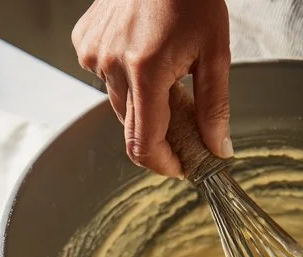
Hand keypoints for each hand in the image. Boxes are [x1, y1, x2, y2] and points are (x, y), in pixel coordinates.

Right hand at [72, 0, 230, 176]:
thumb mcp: (215, 51)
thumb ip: (215, 106)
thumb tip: (218, 149)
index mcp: (147, 70)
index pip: (144, 144)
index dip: (163, 164)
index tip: (180, 167)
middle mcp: (112, 65)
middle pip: (131, 127)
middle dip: (158, 134)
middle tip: (184, 123)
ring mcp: (94, 53)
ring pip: (118, 104)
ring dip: (141, 103)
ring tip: (164, 73)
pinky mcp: (84, 43)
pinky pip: (103, 78)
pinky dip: (123, 77)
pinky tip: (141, 51)